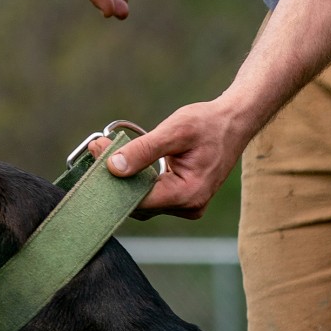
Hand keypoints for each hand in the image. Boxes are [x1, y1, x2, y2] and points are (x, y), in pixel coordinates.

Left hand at [90, 98, 256, 219]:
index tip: (96, 151)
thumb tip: (112, 167)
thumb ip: (144, 150)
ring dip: (126, 178)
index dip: (114, 180)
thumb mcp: (175, 130)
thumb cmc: (208, 123)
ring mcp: (187, 207)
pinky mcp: (183, 200)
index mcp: (188, 194)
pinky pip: (153, 197)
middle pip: (139, 204)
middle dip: (117, 178)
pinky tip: (128, 161)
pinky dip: (138, 180)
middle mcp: (189, 207)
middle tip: (98, 147)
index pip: (139, 201)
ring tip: (109, 149)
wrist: (234, 123)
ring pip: (144, 202)